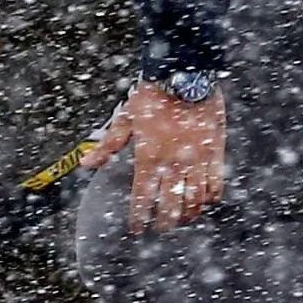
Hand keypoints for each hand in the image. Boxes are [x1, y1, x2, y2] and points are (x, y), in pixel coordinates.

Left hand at [82, 79, 229, 235]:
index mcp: (149, 157)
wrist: (183, 73)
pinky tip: (204, 201)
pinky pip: (216, 184)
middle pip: (171, 207)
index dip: (140, 218)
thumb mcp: (125, 119)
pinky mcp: (215, 152)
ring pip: (195, 200)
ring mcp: (197, 159)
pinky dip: (210, 198)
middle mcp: (174, 164)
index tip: (137, 228)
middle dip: (165, 223)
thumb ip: (108, 145)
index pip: (143, 199)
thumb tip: (86, 164)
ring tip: (183, 219)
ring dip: (188, 214)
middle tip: (161, 228)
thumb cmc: (151, 95)